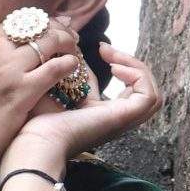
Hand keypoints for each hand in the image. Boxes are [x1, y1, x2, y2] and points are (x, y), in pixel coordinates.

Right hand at [0, 14, 87, 186]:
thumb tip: (24, 39)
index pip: (19, 21)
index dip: (41, 23)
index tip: (54, 29)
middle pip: (36, 26)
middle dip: (58, 29)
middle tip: (70, 38)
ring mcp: (8, 69)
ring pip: (49, 41)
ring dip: (67, 43)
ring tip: (74, 50)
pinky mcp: (22, 90)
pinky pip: (56, 67)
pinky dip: (69, 64)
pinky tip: (73, 67)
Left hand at [15, 44, 162, 159]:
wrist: (36, 141)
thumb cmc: (39, 121)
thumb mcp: (61, 90)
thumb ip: (75, 75)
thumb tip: (79, 55)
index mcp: (105, 115)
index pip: (131, 90)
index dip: (123, 65)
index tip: (100, 49)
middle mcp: (118, 120)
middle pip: (147, 93)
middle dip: (133, 65)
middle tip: (108, 51)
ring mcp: (123, 122)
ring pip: (153, 95)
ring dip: (138, 69)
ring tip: (114, 59)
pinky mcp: (123, 119)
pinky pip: (149, 97)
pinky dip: (138, 77)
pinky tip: (115, 68)